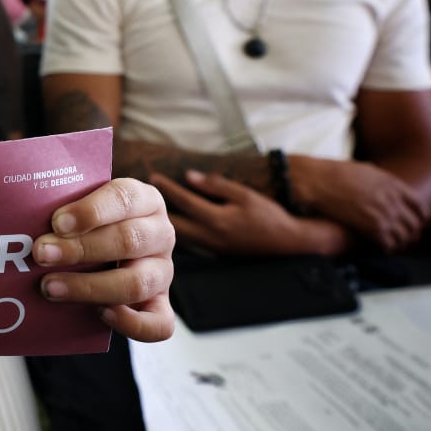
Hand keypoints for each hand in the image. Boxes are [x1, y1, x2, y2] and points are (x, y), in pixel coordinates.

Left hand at [32, 178, 174, 341]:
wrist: (101, 247)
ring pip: (137, 283)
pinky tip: (99, 314)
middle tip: (40, 253)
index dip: (91, 211)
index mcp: (143, 199)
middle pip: (128, 240)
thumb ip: (52, 191)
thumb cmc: (83, 219)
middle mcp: (159, 233)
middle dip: (80, 249)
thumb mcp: (75, 197)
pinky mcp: (160, 305)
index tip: (56, 222)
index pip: (124, 198)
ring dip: (90, 287)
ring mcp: (163, 272)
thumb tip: (6, 176)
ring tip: (50, 286)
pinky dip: (131, 323)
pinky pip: (159, 323)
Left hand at [153, 171, 346, 255]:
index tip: (152, 177)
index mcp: (218, 220)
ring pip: (178, 237)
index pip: (184, 202)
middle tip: (141, 195)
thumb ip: (216, 186)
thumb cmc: (269, 215)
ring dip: (162, 223)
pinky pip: (188, 243)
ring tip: (146, 209)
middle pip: (173, 223)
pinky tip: (165, 225)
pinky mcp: (214, 254)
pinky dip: (174, 233)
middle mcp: (210, 237)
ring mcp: (211, 248)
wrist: (290, 243)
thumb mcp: (245, 195)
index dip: (167, 188)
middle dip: (156, 209)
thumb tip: (189, 176)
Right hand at [289, 156, 427, 251]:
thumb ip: (381, 182)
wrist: (316, 180)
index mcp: (392, 183)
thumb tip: (386, 190)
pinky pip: (389, 243)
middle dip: (412, 234)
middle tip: (407, 240)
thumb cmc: (333, 173)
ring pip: (405, 236)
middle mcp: (392, 199)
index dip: (421, 218)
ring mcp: (384, 213)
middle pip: (415, 224)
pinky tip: (382, 249)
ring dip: (401, 243)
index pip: (419, 206)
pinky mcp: (372, 227)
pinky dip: (388, 248)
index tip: (417, 223)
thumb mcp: (364, 170)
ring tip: (394, 247)